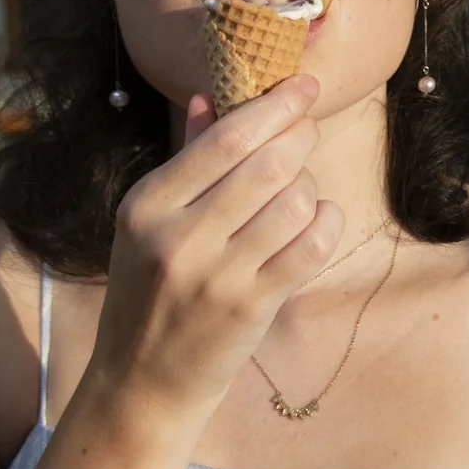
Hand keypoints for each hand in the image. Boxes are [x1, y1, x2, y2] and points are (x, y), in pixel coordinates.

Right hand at [81, 76, 342, 424]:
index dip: (276, 105)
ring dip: (311, 187)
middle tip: (307, 134)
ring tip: (299, 193)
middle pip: (269, 163)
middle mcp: (178, 237)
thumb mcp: (148, 224)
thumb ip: (185, 161)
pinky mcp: (251, 307)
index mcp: (147, 204)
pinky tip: (317, 222)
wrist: (142, 381)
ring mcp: (216, 275)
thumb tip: (209, 97)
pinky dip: (327, 223)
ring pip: (297, 202)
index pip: (226, 137)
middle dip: (302, 138)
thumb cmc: (150, 291)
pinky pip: (313, 246)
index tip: (305, 86)